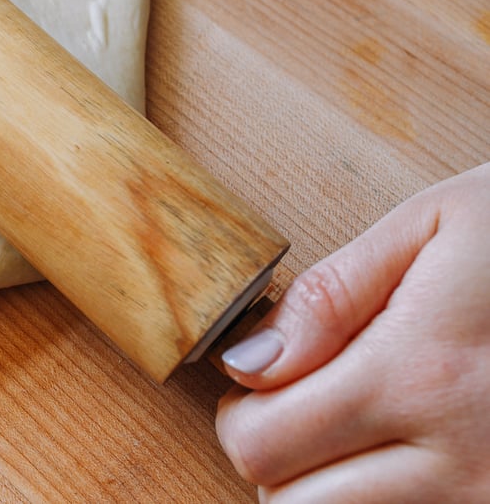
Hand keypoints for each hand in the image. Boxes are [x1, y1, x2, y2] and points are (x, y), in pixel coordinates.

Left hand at [215, 162, 489, 501]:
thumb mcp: (433, 226)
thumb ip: (331, 297)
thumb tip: (248, 362)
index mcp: (421, 374)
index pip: (263, 445)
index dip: (241, 414)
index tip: (261, 382)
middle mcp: (461, 458)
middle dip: (277, 462)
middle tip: (304, 411)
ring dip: (330, 489)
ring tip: (359, 429)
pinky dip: (388, 499)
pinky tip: (402, 452)